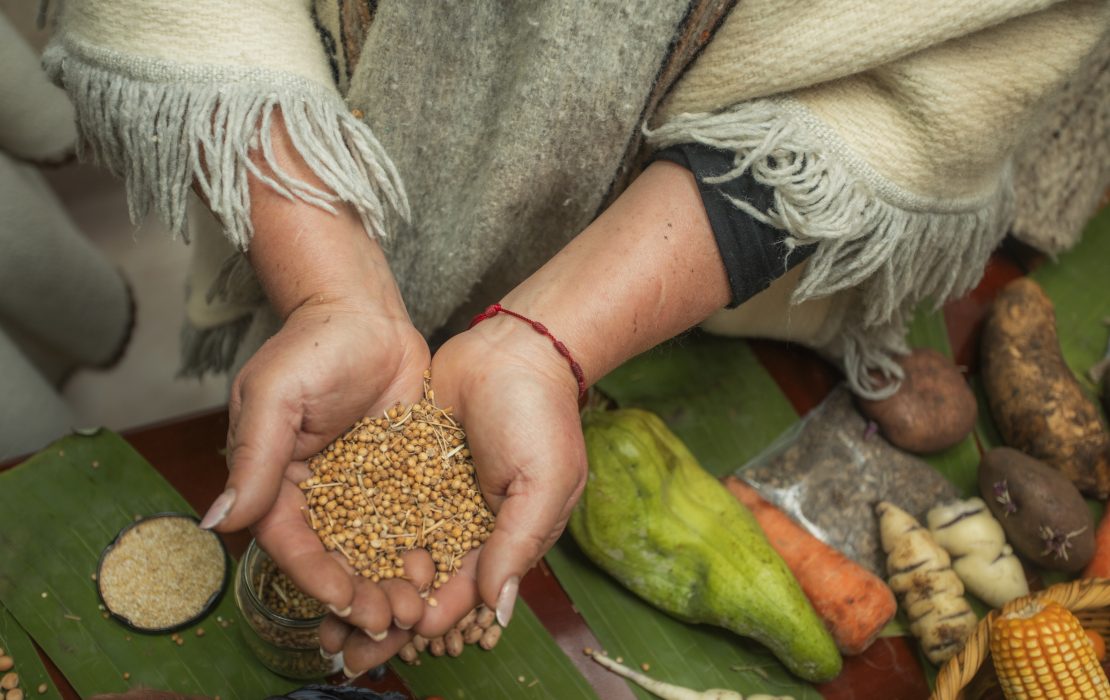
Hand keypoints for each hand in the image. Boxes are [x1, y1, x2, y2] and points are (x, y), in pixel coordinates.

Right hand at [205, 298, 431, 645]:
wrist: (366, 313)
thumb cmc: (311, 347)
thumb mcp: (276, 397)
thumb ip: (255, 459)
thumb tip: (218, 521)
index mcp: (279, 482)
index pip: (293, 542)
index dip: (317, 576)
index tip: (346, 602)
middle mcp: (320, 493)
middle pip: (337, 556)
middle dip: (362, 592)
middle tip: (392, 620)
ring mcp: (363, 486)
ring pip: (377, 547)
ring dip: (394, 581)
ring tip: (421, 607)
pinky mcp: (402, 473)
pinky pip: (412, 517)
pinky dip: (424, 545)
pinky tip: (444, 567)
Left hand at [319, 160, 729, 673]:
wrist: (514, 348)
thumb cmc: (541, 416)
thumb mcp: (544, 483)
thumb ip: (519, 544)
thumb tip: (497, 610)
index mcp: (499, 539)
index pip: (459, 592)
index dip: (426, 618)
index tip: (390, 638)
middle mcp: (461, 525)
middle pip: (417, 582)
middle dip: (382, 613)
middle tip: (343, 645)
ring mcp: (430, 496)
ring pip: (390, 550)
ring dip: (361, 581)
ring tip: (321, 609)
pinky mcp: (404, 465)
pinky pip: (375, 504)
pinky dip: (352, 529)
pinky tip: (320, 548)